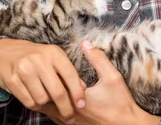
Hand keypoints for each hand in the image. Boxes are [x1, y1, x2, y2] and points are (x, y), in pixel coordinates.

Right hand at [0, 39, 85, 122]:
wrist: (2, 52)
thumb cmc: (33, 56)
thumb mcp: (52, 57)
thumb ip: (67, 72)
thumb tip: (83, 88)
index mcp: (53, 52)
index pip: (70, 75)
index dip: (77, 93)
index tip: (82, 105)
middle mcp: (39, 60)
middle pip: (57, 92)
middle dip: (66, 108)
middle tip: (70, 117)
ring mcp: (24, 70)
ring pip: (43, 100)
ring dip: (46, 104)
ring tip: (45, 98)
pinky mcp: (12, 81)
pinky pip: (29, 102)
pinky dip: (34, 104)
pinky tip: (34, 97)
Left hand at [39, 40, 160, 124]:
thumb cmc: (121, 103)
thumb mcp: (112, 77)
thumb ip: (98, 59)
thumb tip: (85, 43)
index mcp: (77, 99)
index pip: (54, 84)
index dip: (48, 74)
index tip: (45, 65)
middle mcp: (71, 112)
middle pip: (46, 98)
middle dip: (42, 85)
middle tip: (39, 73)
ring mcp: (70, 123)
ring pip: (47, 110)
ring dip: (44, 98)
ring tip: (42, 84)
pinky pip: (53, 118)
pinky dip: (50, 108)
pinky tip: (52, 99)